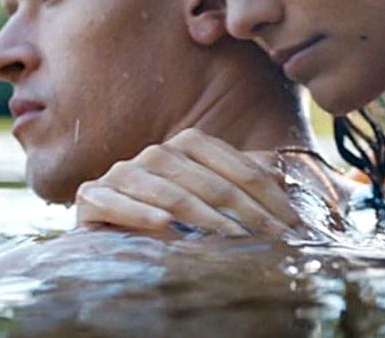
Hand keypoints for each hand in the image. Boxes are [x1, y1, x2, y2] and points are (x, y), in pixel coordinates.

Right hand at [75, 129, 300, 236]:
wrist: (108, 226)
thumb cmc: (170, 211)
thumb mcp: (210, 192)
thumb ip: (243, 176)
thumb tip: (280, 172)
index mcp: (189, 145)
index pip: (238, 168)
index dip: (268, 197)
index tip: (292, 224)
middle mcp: (158, 153)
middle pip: (213, 184)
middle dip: (248, 214)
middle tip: (273, 240)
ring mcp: (124, 172)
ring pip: (174, 194)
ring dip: (206, 219)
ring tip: (233, 239)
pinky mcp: (93, 196)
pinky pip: (119, 202)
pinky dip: (142, 213)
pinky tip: (166, 226)